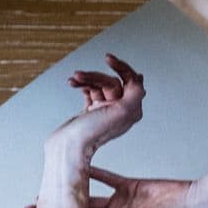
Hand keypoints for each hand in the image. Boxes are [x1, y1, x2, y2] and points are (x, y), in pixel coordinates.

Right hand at [43, 53, 144, 167]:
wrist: (67, 149)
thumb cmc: (92, 134)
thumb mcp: (123, 111)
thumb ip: (136, 94)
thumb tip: (140, 80)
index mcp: (131, 110)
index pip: (131, 80)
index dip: (121, 67)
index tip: (108, 58)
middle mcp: (119, 111)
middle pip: (111, 82)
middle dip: (95, 76)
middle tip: (80, 74)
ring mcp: (104, 112)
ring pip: (98, 85)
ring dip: (86, 79)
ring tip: (74, 79)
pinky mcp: (90, 112)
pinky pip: (89, 91)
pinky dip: (81, 85)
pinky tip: (73, 84)